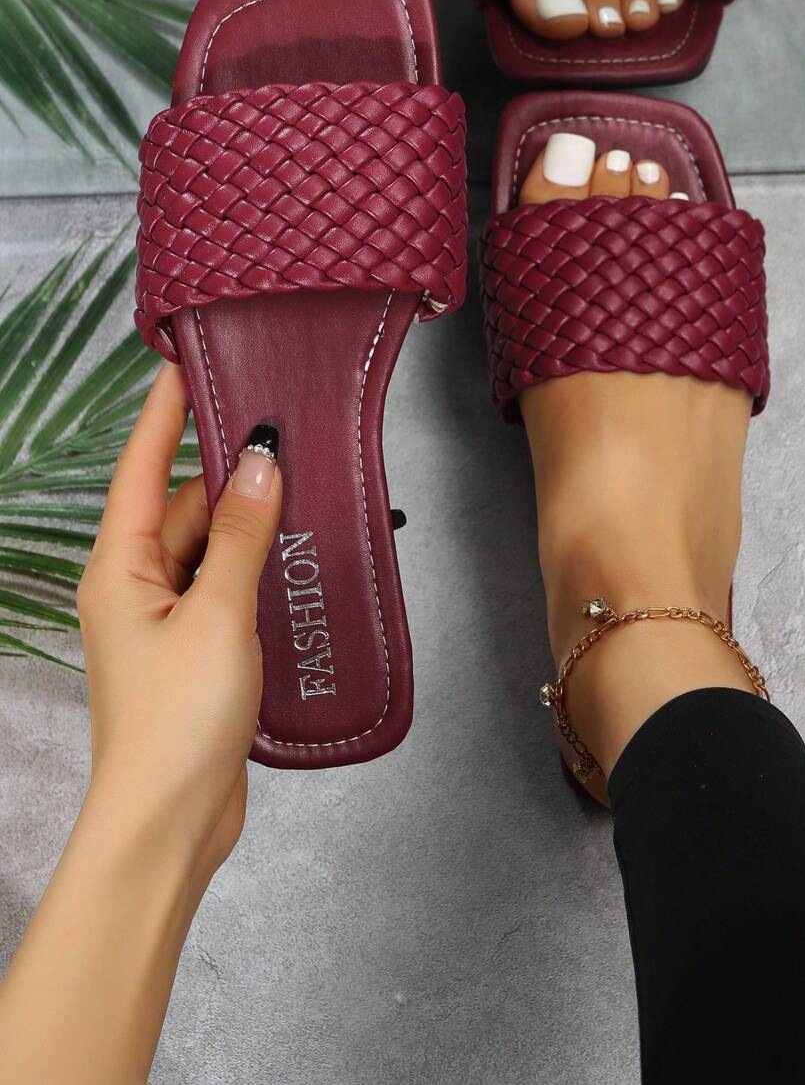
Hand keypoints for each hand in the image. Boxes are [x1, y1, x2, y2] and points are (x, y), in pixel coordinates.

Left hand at [77, 361, 281, 882]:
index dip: (164, 411)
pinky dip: (258, 567)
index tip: (188, 360)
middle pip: (185, 505)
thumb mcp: (217, 614)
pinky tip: (298, 556)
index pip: (142, 467)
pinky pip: (226, 585)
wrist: (171, 821)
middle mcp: (136, 586)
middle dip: (232, 473)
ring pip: (212, 546)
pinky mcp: (197, 647)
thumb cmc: (176, 724)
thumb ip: (240, 535)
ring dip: (253, 525)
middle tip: (287, 433)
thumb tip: (261, 463)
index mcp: (119, 567)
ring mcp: (166, 618)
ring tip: (307, 491)